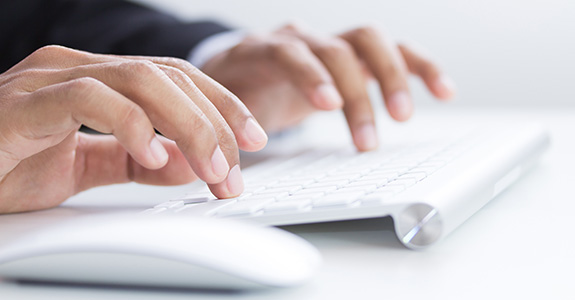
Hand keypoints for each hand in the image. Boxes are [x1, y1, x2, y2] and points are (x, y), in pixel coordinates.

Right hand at [0, 46, 267, 212]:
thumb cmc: (9, 165)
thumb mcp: (90, 167)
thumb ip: (137, 161)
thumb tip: (189, 165)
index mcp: (101, 79)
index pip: (178, 78)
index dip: (222, 105)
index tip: (255, 138)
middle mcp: (81, 67)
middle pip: (171, 77)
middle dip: (216, 122)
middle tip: (238, 168)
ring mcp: (52, 78)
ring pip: (143, 81)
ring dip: (189, 127)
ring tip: (213, 167)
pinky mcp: (26, 101)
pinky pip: (91, 99)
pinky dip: (133, 126)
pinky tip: (156, 157)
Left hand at [202, 23, 454, 150]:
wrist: (245, 69)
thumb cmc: (239, 90)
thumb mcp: (227, 106)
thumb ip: (231, 124)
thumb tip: (228, 159)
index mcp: (266, 48)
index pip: (292, 52)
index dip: (311, 76)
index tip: (328, 106)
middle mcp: (303, 38)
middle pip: (339, 49)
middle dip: (357, 93)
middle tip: (367, 141)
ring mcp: (333, 43)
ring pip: (372, 42)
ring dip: (393, 78)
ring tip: (405, 117)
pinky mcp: (357, 55)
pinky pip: (394, 51)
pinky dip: (420, 67)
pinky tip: (443, 91)